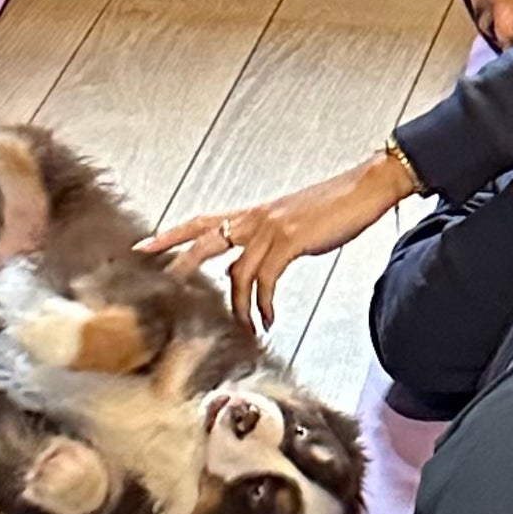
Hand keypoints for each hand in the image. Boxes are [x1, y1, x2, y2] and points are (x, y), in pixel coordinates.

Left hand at [139, 151, 409, 331]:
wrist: (366, 188)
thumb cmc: (336, 204)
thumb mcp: (293, 226)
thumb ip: (268, 245)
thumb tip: (247, 268)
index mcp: (254, 214)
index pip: (202, 222)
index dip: (172, 234)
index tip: (145, 245)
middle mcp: (256, 218)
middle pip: (204, 239)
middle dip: (181, 261)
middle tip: (163, 281)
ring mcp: (271, 228)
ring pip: (237, 271)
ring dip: (239, 306)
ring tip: (244, 326)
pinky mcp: (290, 240)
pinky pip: (266, 279)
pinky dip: (264, 304)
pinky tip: (268, 318)